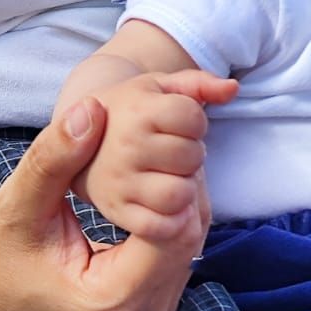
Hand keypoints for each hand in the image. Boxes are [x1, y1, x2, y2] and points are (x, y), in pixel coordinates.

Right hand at [0, 99, 215, 310]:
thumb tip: (93, 108)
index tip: (150, 136)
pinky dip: (171, 207)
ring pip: (192, 236)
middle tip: (159, 135)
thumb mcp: (17, 202)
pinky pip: (181, 246)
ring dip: (178, 189)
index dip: (169, 173)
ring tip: (154, 152)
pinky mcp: (153, 303)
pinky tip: (150, 178)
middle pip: (191, 231)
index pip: (174, 227)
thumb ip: (55, 157)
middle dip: (179, 177)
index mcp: (113, 297)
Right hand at [73, 68, 237, 240]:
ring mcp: (120, 182)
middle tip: (174, 151)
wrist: (78, 138)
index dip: (195, 121)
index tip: (178, 122)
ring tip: (170, 174)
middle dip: (192, 153)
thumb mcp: (161, 86)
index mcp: (137, 111)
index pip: (193, 118)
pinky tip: (164, 200)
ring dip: (184, 187)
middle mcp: (126, 147)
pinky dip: (172, 219)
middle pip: (191, 157)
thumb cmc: (131, 109)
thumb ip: (199, 83)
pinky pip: (161, 227)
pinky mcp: (118, 212)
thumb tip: (232, 89)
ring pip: (179, 195)